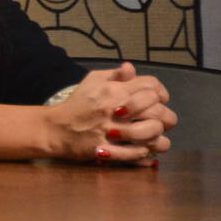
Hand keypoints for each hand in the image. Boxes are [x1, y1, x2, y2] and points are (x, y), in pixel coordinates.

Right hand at [45, 63, 175, 165]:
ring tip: (152, 137)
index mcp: (113, 90)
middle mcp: (115, 109)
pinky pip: (140, 151)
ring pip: (153, 132)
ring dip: (157, 135)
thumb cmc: (77, 104)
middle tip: (159, 121)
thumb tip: (131, 68)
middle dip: (164, 116)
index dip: (160, 93)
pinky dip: (145, 151)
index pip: (151, 86)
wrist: (56, 128)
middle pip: (158, 110)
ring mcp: (113, 130)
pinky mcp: (110, 149)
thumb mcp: (92, 81)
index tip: (157, 101)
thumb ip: (114, 75)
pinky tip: (143, 148)